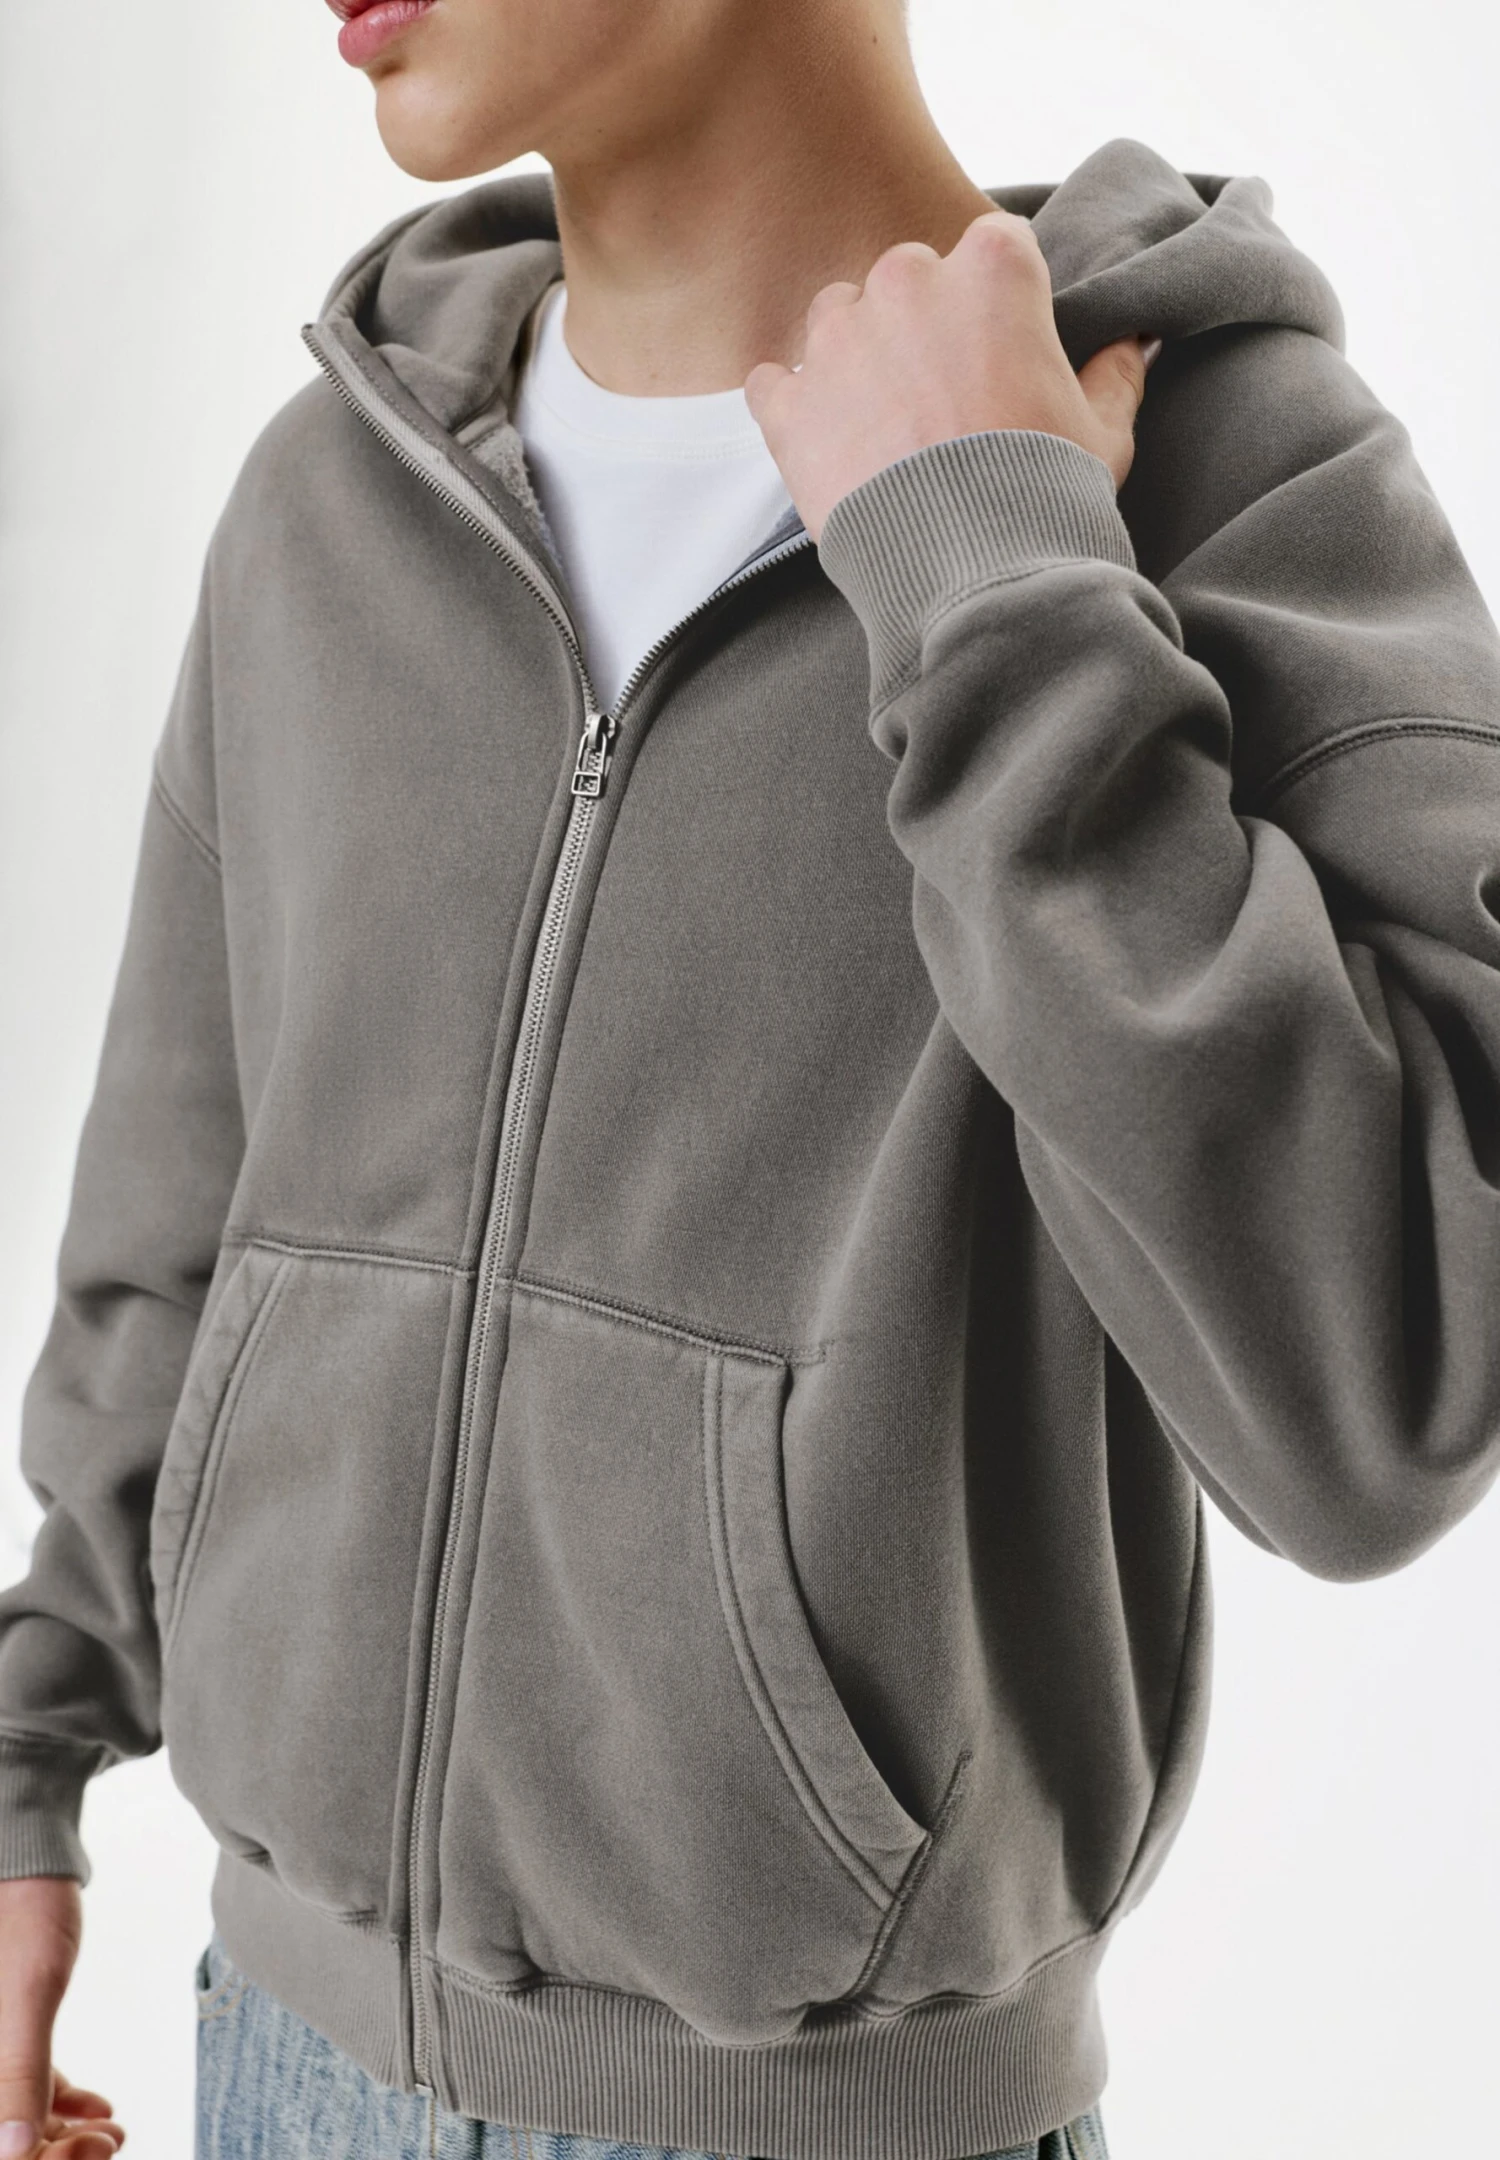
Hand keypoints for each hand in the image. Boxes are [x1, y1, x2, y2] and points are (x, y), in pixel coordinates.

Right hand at [0, 1879, 125, 2157]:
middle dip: (51, 2155)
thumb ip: (17, 2072)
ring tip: (111, 2134)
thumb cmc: (19, 1912)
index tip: (89, 2153)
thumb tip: (13, 2154)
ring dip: (58, 2140)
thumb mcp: (25, 1993)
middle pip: (3, 2138)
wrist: (23, 1861)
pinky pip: (17, 2092)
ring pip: (11, 2123)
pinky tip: (98, 2110)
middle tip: (109, 2144)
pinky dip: (54, 2109)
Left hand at [743, 208, 1157, 544]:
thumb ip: (1114, 373)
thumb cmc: (1047, 493)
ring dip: (854, 358)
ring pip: (836, 319)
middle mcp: (907, 283)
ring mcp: (839, 341)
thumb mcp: (1104, 430)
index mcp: (992, 267)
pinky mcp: (790, 404)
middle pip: (907, 279)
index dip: (996, 303)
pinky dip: (793, 407)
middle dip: (919, 327)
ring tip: (882, 425)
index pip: (992, 251)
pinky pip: (773, 383)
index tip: (999, 350)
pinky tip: (823, 443)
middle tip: (940, 398)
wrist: (975, 572)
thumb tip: (1134, 342)